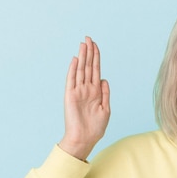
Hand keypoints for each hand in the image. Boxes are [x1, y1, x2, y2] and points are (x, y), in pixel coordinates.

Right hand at [58, 37, 110, 160]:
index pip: (95, 70)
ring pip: (80, 70)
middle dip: (89, 52)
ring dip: (82, 57)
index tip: (95, 45)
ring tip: (83, 44)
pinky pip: (71, 80)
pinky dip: (73, 69)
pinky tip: (75, 59)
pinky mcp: (70, 96)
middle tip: (88, 38)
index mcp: (95, 92)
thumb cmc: (95, 128)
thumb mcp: (105, 109)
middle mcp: (86, 89)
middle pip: (88, 67)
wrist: (84, 139)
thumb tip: (104, 79)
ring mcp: (78, 91)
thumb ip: (105, 94)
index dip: (96, 57)